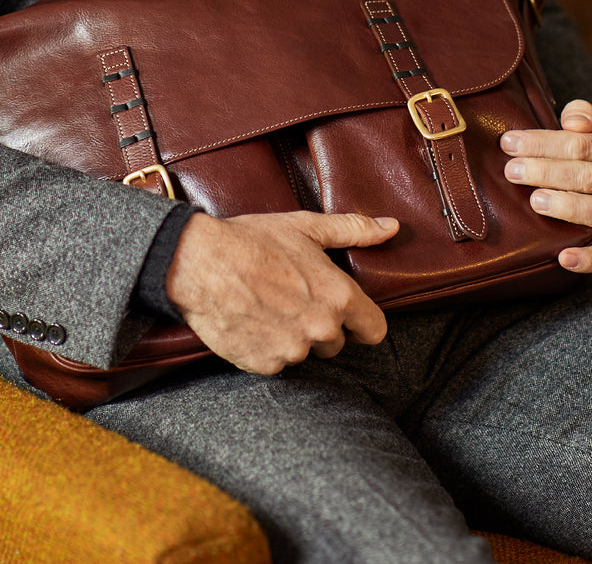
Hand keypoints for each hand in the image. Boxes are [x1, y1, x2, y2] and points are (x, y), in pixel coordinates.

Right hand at [165, 209, 398, 373]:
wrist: (199, 262)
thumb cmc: (253, 239)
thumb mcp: (306, 226)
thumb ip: (353, 229)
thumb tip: (391, 227)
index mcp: (338, 296)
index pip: (375, 330)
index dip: (363, 322)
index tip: (348, 314)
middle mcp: (320, 328)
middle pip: (337, 342)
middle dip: (321, 325)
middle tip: (294, 298)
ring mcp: (292, 350)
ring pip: (305, 352)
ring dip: (293, 337)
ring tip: (269, 306)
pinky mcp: (264, 365)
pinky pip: (276, 363)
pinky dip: (267, 347)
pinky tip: (253, 321)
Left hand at [500, 99, 591, 273]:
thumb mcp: (590, 124)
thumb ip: (582, 114)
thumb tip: (573, 121)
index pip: (581, 143)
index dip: (543, 143)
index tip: (509, 143)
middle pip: (588, 176)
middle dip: (546, 172)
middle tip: (513, 171)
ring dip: (567, 207)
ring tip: (536, 201)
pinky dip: (587, 259)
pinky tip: (563, 258)